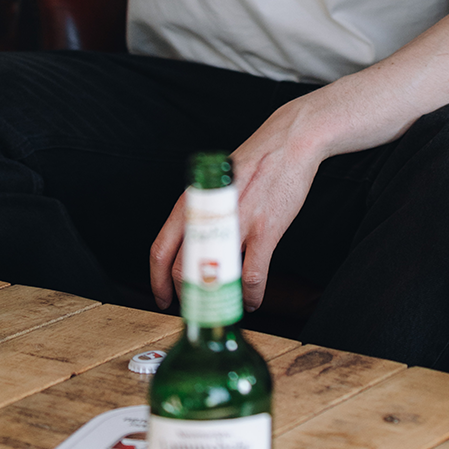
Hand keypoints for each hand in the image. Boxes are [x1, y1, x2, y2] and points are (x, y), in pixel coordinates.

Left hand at [149, 103, 323, 311]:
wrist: (291, 141)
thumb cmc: (257, 162)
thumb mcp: (218, 183)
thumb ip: (205, 210)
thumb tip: (198, 241)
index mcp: (193, 202)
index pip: (161, 249)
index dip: (157, 281)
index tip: (164, 298)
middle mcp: (209, 215)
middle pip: (183, 270)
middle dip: (189, 297)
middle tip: (199, 307)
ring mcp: (237, 223)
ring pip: (215, 277)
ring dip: (219, 300)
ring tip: (226, 307)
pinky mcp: (265, 230)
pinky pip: (251, 276)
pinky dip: (251, 295)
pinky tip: (253, 299)